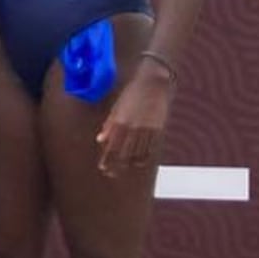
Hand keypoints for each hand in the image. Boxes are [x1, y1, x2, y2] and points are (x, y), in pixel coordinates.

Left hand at [97, 62, 173, 177]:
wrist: (154, 84)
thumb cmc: (131, 94)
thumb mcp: (116, 108)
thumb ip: (108, 125)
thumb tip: (100, 139)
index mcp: (120, 122)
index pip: (111, 146)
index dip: (107, 159)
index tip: (103, 168)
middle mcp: (132, 129)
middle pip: (123, 153)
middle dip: (116, 165)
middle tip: (111, 174)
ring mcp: (146, 130)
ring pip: (137, 153)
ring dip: (129, 163)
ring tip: (123, 169)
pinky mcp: (158, 130)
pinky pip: (150, 148)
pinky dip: (144, 157)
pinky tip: (139, 162)